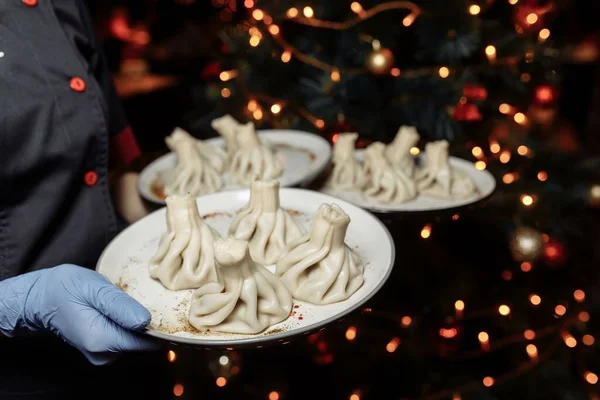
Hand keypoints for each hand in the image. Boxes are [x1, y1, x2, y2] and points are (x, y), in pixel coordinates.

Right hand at [0, 264, 160, 364]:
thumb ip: (120, 306)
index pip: (146, 342)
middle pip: (143, 343)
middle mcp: (103, 354)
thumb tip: (146, 321)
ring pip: (135, 341)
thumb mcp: (94, 289)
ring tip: (123, 303)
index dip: (159, 326)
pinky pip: (125, 340)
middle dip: (147, 323)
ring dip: (136, 324)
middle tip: (138, 299)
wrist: (40, 298)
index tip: (161, 307)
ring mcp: (101, 354)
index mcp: (102, 340)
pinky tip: (118, 311)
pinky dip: (128, 326)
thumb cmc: (65, 288)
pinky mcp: (101, 349)